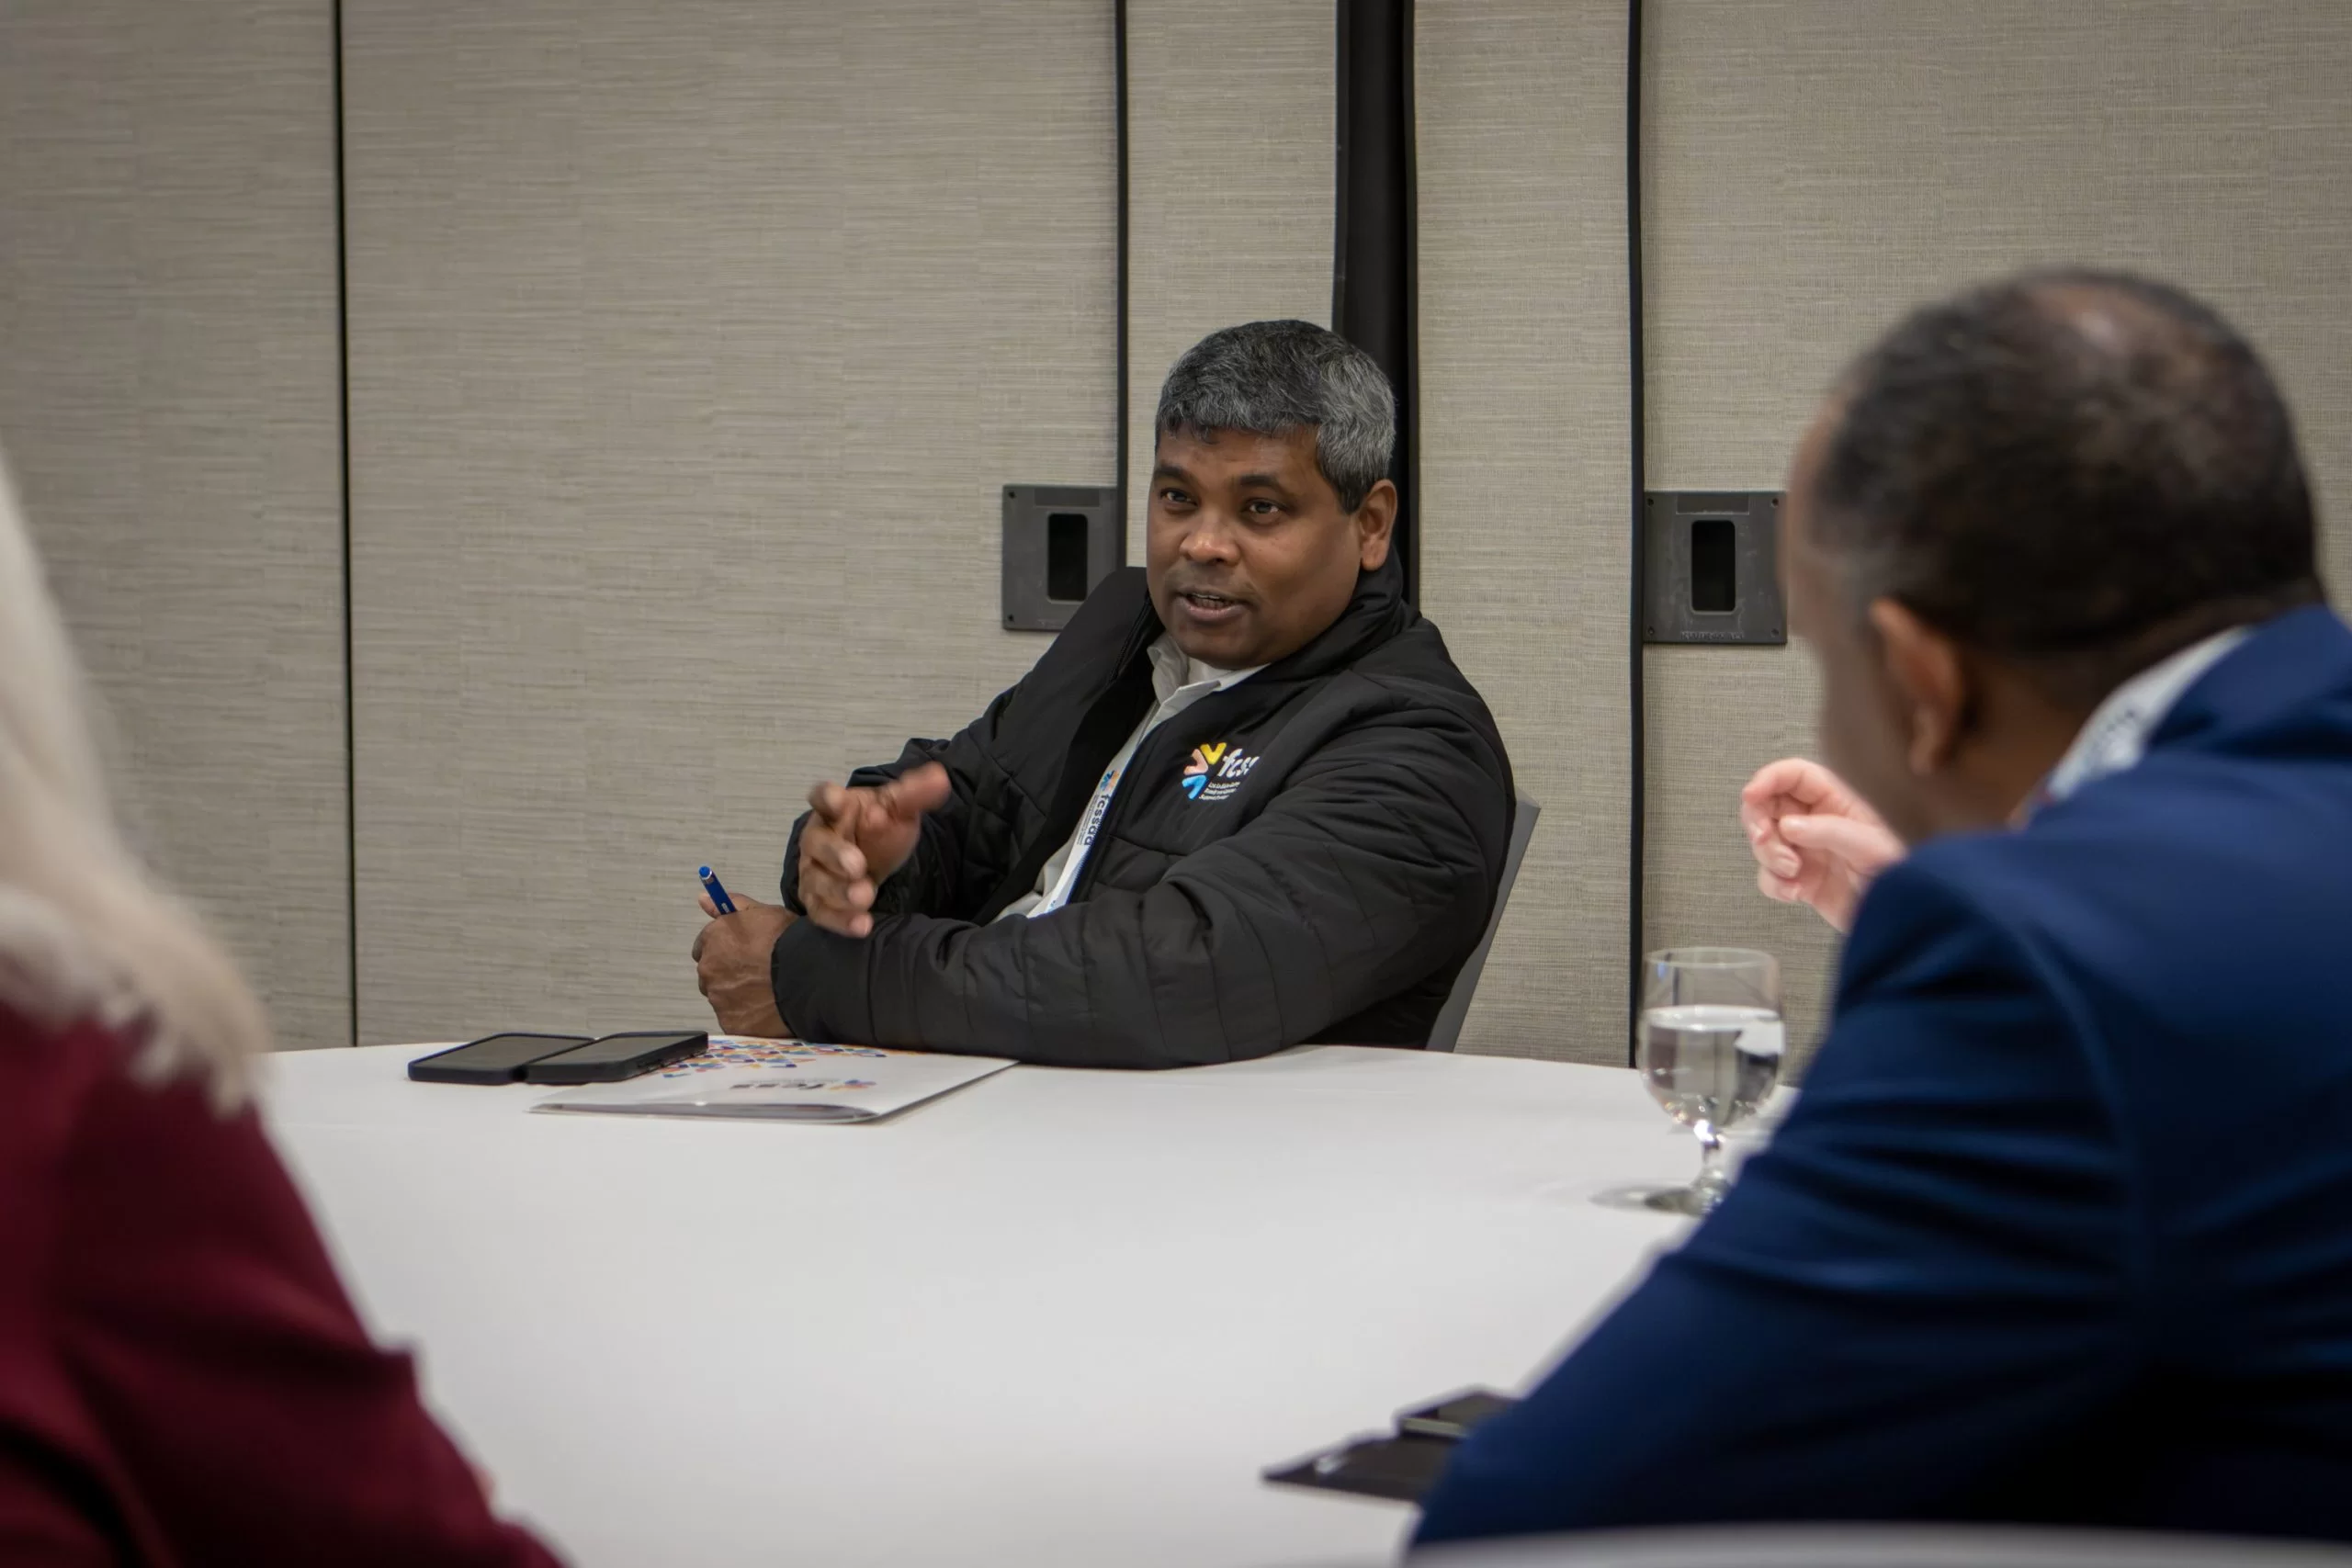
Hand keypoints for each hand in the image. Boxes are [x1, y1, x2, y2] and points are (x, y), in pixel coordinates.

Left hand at [692, 894, 795, 1035]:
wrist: (806, 975)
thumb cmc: (785, 939)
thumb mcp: (762, 912)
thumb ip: (730, 905)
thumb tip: (701, 898)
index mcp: (712, 940)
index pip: (705, 947)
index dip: (724, 949)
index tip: (743, 954)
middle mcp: (707, 969)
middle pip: (711, 973)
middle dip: (727, 973)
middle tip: (757, 974)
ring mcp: (718, 999)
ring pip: (722, 997)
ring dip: (736, 995)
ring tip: (765, 994)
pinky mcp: (731, 1023)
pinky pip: (735, 1019)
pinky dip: (747, 1016)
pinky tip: (766, 1010)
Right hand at [796, 762, 951, 936]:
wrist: (873, 856)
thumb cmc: (878, 828)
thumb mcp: (898, 809)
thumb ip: (914, 794)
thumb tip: (941, 778)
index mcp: (833, 808)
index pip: (822, 797)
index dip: (827, 798)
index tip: (837, 801)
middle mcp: (818, 839)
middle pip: (817, 844)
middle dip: (835, 854)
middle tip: (857, 864)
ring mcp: (815, 872)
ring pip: (819, 882)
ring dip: (840, 891)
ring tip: (865, 895)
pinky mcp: (819, 901)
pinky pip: (823, 913)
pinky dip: (841, 921)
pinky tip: (863, 925)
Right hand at [1739, 758, 1904, 933]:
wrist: (1907, 920)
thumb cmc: (1903, 873)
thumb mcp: (1871, 845)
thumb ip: (1829, 831)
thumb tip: (1788, 826)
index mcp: (1838, 800)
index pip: (1794, 775)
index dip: (1768, 779)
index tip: (1751, 795)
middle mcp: (1818, 821)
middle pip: (1768, 806)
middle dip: (1759, 823)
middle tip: (1766, 841)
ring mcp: (1808, 851)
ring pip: (1765, 843)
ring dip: (1769, 858)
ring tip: (1794, 873)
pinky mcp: (1802, 880)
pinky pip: (1770, 876)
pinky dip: (1775, 884)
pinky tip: (1796, 894)